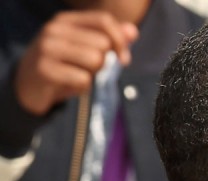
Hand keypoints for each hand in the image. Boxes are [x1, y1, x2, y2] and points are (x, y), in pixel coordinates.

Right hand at [13, 10, 138, 115]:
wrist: (28, 85)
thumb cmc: (63, 65)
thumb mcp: (85, 49)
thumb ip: (110, 39)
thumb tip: (133, 31)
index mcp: (66, 20)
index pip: (104, 20)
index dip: (120, 40)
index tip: (124, 59)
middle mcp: (54, 29)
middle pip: (102, 44)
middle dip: (102, 62)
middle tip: (85, 69)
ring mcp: (47, 48)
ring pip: (95, 60)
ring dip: (93, 74)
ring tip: (77, 75)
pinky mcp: (45, 69)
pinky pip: (84, 79)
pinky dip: (82, 87)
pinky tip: (68, 85)